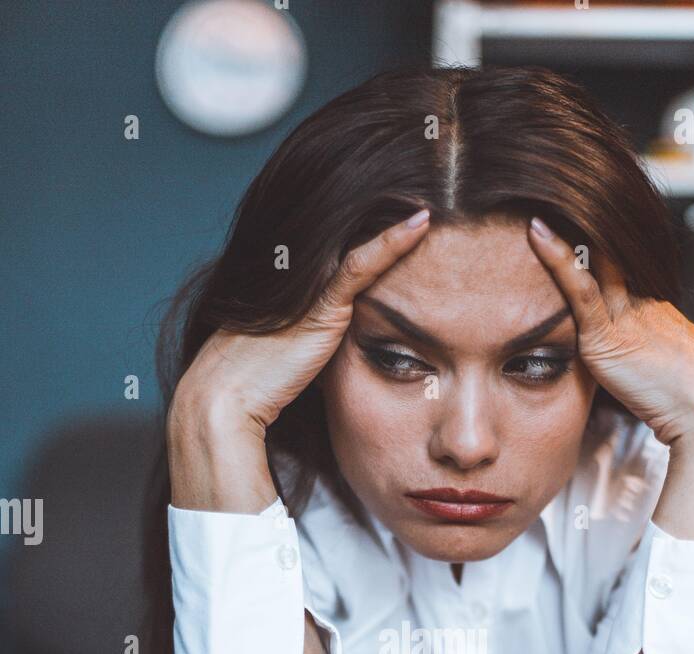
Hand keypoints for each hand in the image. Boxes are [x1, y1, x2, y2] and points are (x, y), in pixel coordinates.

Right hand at [167, 208, 431, 512]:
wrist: (226, 399)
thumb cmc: (259, 383)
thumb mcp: (294, 349)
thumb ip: (320, 332)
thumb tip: (353, 339)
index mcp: (294, 274)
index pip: (342, 238)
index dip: (376, 223)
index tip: (411, 209)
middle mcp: (301, 267)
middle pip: (352, 229)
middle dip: (388, 204)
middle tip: (430, 182)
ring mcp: (310, 282)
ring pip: (361, 238)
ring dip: (397, 217)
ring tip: (435, 196)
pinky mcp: (321, 303)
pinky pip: (361, 264)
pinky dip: (392, 242)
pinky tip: (420, 223)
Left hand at [527, 217, 693, 539]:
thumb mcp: (669, 375)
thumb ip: (644, 366)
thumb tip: (635, 374)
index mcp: (655, 309)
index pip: (618, 264)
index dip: (594, 238)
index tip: (571, 210)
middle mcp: (640, 301)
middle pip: (605, 250)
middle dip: (578, 218)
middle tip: (546, 185)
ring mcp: (625, 314)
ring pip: (592, 259)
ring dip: (564, 226)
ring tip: (532, 192)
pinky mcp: (610, 335)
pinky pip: (580, 288)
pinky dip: (558, 259)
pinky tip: (537, 233)